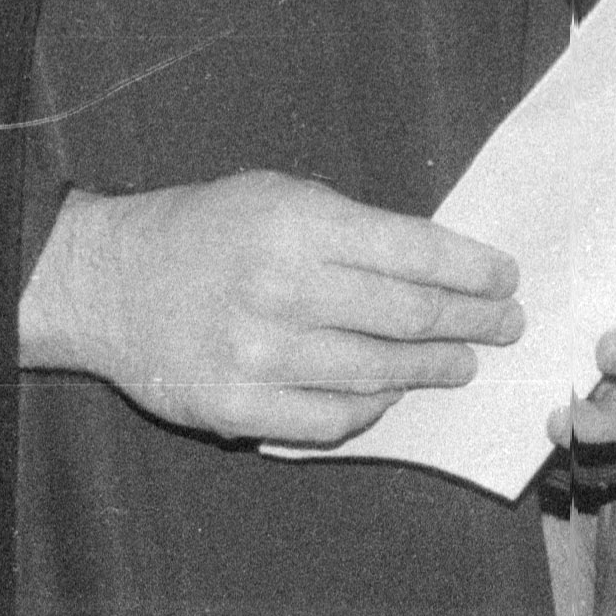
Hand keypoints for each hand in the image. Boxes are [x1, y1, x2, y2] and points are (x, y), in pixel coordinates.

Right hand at [22, 173, 522, 449]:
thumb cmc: (206, 232)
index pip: (416, 252)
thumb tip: (438, 268)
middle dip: (473, 322)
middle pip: (410, 316)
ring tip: (462, 362)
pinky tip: (391, 395)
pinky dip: (373, 410)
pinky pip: (332, 419)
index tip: (505, 279)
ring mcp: (259, 354)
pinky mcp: (237, 407)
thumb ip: (352, 230)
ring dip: (434, 369)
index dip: (474, 270)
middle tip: (504, 325)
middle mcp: (282, 288)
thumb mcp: (278, 196)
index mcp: (298, 223)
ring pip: (380, 373)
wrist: (110, 282)